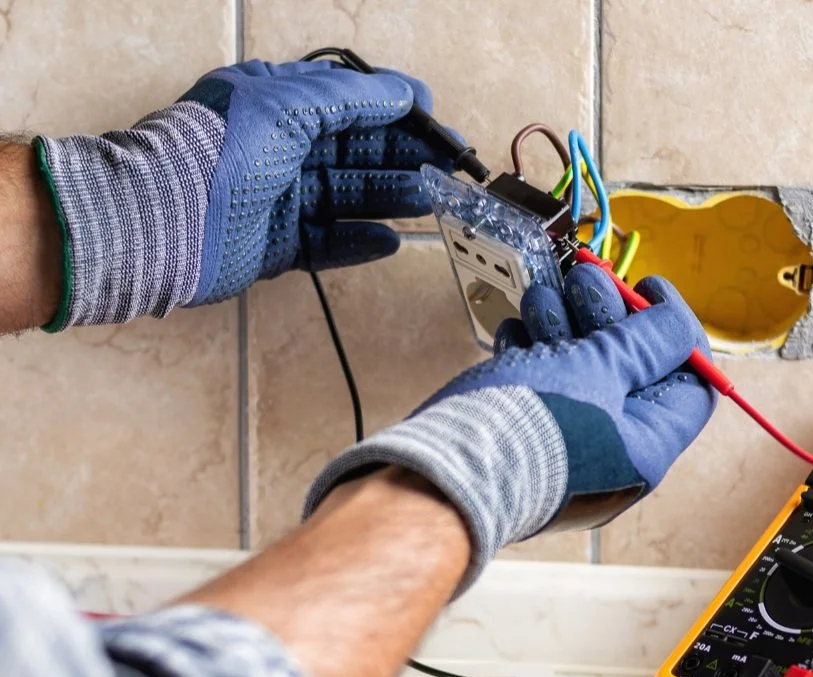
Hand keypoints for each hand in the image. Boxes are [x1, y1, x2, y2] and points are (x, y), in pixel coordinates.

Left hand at [33, 59, 458, 329]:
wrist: (164, 219)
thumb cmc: (222, 149)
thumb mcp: (288, 103)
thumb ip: (350, 97)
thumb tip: (403, 93)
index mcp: (276, 104)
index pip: (345, 101)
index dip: (391, 107)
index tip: (432, 116)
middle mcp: (278, 148)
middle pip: (352, 151)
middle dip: (401, 156)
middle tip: (447, 166)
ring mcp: (277, 199)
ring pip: (346, 196)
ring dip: (389, 196)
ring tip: (431, 201)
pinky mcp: (275, 246)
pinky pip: (327, 242)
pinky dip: (358, 242)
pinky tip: (391, 240)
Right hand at [304, 264, 717, 593]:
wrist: (443, 473)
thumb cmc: (529, 428)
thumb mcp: (601, 371)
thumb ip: (645, 344)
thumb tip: (677, 326)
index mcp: (646, 447)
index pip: (690, 384)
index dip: (675, 331)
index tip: (648, 289)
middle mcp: (611, 451)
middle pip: (629, 369)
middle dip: (607, 315)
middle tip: (586, 279)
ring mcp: (565, 444)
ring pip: (579, 370)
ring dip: (564, 323)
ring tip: (543, 299)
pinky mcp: (524, 435)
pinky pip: (541, 385)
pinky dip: (532, 350)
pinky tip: (517, 332)